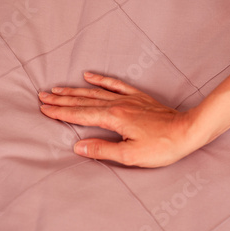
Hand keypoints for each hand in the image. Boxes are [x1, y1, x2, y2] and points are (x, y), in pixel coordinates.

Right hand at [38, 72, 196, 167]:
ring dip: (74, 90)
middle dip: (61, 99)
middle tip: (42, 96)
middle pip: (83, 101)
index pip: (80, 115)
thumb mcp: (130, 155)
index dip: (60, 112)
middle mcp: (117, 105)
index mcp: (113, 118)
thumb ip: (102, 149)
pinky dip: (101, 80)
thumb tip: (78, 146)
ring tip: (57, 88)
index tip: (44, 109)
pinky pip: (115, 85)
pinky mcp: (137, 97)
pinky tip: (89, 76)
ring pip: (95, 92)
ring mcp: (127, 99)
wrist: (187, 131)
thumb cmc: (161, 147)